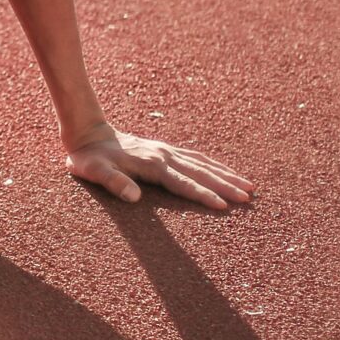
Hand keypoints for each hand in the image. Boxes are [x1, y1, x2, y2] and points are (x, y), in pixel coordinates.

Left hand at [66, 124, 254, 210]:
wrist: (88, 133)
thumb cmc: (90, 159)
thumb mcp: (94, 172)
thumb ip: (113, 182)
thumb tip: (133, 197)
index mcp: (151, 164)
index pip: (183, 183)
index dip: (203, 195)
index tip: (223, 206)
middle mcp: (164, 155)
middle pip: (201, 172)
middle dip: (226, 186)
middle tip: (249, 198)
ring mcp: (167, 151)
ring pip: (204, 164)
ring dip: (227, 175)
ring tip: (250, 186)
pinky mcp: (166, 150)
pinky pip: (196, 158)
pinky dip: (215, 166)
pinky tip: (226, 172)